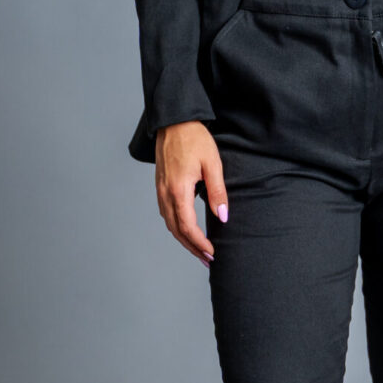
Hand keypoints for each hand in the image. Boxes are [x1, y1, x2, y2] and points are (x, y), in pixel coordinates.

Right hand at [154, 121, 227, 268]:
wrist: (174, 122)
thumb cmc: (194, 139)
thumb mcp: (212, 164)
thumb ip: (217, 192)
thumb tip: (222, 217)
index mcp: (178, 190)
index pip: (188, 227)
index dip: (200, 243)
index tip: (212, 253)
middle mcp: (165, 193)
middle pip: (177, 230)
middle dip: (192, 248)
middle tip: (208, 260)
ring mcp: (160, 190)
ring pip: (169, 224)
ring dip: (184, 240)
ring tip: (199, 250)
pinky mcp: (160, 186)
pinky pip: (166, 213)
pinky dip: (176, 227)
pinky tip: (186, 230)